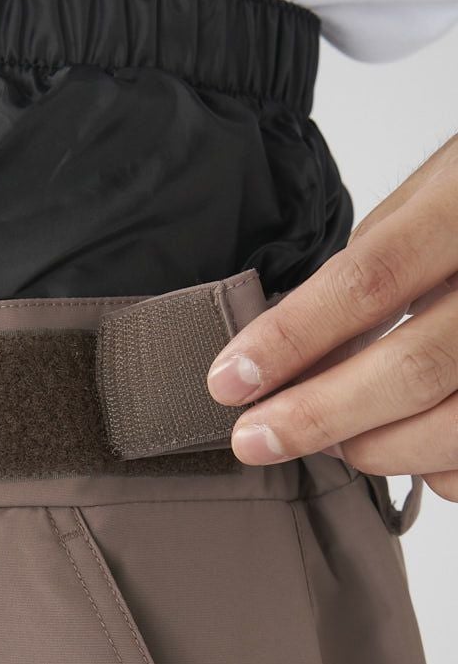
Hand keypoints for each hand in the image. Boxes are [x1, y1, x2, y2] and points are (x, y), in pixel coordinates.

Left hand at [205, 132, 457, 502]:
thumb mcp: (429, 197)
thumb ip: (369, 267)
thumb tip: (287, 351)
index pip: (369, 279)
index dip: (291, 338)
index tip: (228, 382)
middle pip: (414, 368)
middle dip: (319, 415)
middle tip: (254, 439)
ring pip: (456, 425)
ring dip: (376, 448)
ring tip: (331, 442)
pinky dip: (439, 466)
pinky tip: (410, 447)